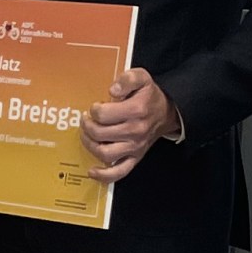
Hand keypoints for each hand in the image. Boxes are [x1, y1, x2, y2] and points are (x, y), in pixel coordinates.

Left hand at [80, 68, 180, 183]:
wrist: (166, 112)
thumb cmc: (149, 95)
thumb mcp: (141, 77)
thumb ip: (127, 79)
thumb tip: (113, 90)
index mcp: (135, 111)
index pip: (103, 114)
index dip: (94, 110)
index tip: (95, 106)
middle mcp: (135, 131)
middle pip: (100, 134)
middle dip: (87, 126)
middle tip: (85, 119)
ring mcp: (135, 147)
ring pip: (106, 154)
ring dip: (90, 145)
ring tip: (86, 134)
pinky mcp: (135, 157)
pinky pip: (120, 172)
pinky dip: (104, 175)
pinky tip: (92, 171)